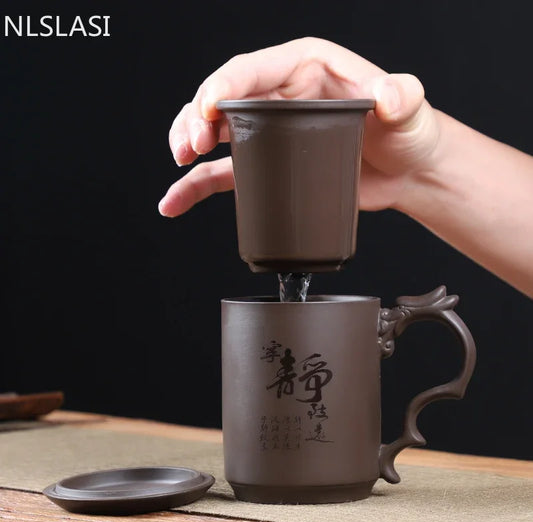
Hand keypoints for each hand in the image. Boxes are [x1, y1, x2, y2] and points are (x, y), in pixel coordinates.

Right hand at [160, 37, 439, 216]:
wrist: (407, 172)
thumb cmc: (407, 133)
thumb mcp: (409, 108)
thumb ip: (401, 96)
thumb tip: (386, 96)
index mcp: (305, 68)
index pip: (252, 70)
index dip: (222, 87)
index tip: (207, 111)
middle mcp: (281, 96)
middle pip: (223, 99)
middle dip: (196, 118)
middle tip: (191, 145)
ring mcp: (271, 133)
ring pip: (215, 133)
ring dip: (187, 143)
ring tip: (179, 162)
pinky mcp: (270, 166)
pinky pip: (225, 172)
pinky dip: (198, 184)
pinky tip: (177, 198)